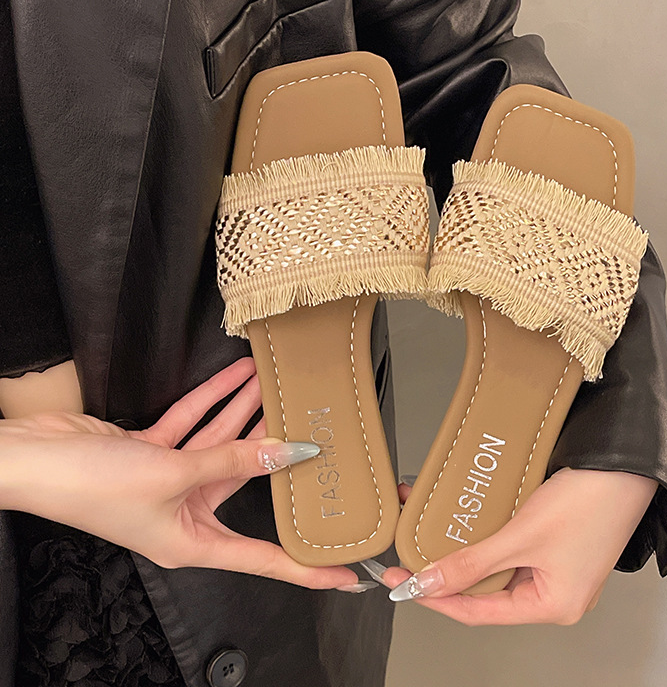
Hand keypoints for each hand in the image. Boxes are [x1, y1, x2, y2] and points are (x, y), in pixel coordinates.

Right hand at [0, 358, 361, 590]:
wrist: (35, 456)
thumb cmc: (92, 486)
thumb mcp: (174, 475)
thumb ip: (232, 459)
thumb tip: (286, 451)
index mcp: (191, 541)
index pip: (263, 559)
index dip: (305, 567)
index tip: (345, 573)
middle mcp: (185, 514)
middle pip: (246, 483)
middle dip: (276, 453)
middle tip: (315, 433)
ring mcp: (169, 481)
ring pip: (221, 444)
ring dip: (246, 412)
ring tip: (277, 385)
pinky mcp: (153, 452)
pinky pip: (193, 424)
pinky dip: (213, 401)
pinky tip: (237, 378)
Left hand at [385, 467, 656, 624]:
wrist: (622, 464)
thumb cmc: (589, 502)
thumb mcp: (521, 536)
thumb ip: (473, 563)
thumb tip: (431, 582)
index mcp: (553, 606)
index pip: (479, 612)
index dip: (437, 598)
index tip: (405, 584)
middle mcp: (554, 592)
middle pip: (486, 590)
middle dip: (447, 569)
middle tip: (413, 552)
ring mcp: (554, 566)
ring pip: (495, 565)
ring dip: (463, 548)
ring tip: (433, 533)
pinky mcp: (553, 541)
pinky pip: (509, 545)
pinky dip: (484, 534)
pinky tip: (464, 521)